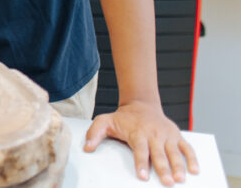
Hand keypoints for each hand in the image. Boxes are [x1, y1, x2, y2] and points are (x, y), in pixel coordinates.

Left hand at [84, 100, 198, 184]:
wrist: (141, 104)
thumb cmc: (123, 117)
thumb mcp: (105, 121)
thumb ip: (94, 133)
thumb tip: (87, 148)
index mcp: (137, 133)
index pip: (140, 150)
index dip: (141, 163)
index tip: (143, 176)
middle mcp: (154, 134)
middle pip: (159, 154)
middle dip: (163, 168)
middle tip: (167, 182)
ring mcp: (167, 135)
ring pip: (174, 152)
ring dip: (179, 166)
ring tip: (180, 179)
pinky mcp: (176, 136)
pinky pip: (187, 148)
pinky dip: (192, 158)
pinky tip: (195, 171)